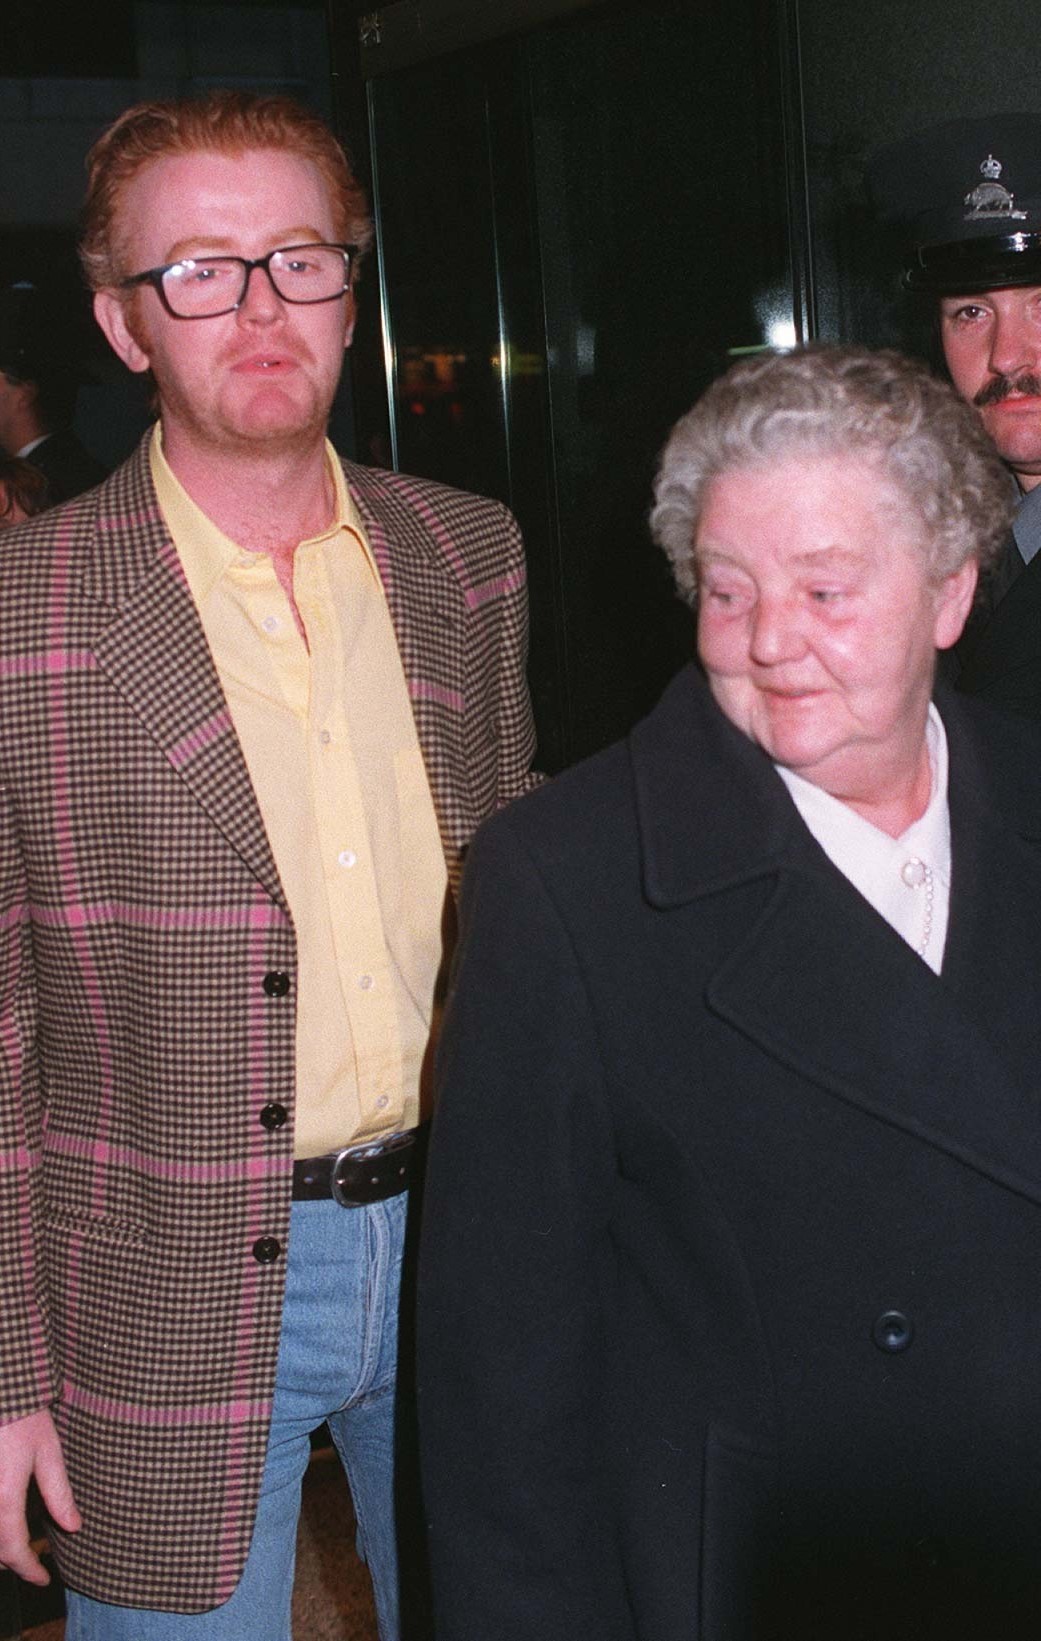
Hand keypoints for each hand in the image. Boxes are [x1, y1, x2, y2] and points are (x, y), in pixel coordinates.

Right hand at [0, 1409, 79, 1583]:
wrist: (0, 1390)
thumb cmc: (23, 1417)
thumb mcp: (48, 1453)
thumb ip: (59, 1494)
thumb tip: (74, 1526)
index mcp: (3, 1497)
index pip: (13, 1549)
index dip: (28, 1569)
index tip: (42, 1578)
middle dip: (10, 1562)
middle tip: (32, 1564)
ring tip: (15, 1548)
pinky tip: (3, 1524)